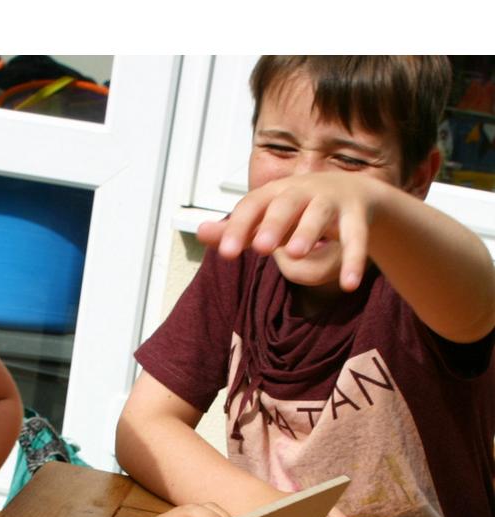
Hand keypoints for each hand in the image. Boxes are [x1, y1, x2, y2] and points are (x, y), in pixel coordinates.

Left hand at [198, 172, 383, 291]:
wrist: (353, 193)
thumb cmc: (297, 211)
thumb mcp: (266, 219)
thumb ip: (237, 229)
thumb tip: (199, 232)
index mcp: (275, 193)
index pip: (252, 205)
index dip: (238, 227)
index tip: (225, 252)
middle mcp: (303, 191)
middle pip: (286, 204)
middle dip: (273, 224)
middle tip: (260, 248)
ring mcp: (331, 201)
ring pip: (319, 214)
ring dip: (307, 232)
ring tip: (295, 254)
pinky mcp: (357, 216)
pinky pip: (355, 238)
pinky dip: (354, 260)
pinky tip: (349, 284)